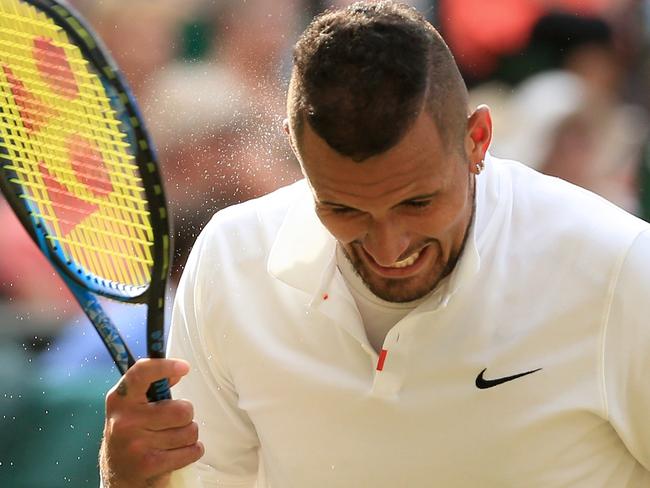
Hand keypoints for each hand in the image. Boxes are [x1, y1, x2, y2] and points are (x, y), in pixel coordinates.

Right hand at [100, 358, 203, 487]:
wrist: (119, 475)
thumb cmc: (133, 434)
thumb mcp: (134, 407)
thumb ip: (154, 387)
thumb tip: (178, 371)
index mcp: (120, 399)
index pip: (141, 374)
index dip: (164, 367)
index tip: (184, 367)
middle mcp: (124, 420)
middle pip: (182, 409)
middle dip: (186, 416)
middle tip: (173, 423)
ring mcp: (136, 444)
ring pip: (189, 431)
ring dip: (188, 435)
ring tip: (172, 440)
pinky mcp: (149, 464)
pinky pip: (192, 450)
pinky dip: (192, 451)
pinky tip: (178, 453)